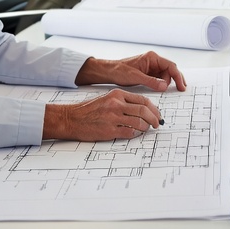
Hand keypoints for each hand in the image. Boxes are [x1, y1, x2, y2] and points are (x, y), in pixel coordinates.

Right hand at [43, 89, 161, 141]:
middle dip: (154, 118)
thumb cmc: (89, 110)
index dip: (153, 108)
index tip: (157, 114)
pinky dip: (136, 134)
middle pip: (144, 110)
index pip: (142, 100)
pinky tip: (135, 133)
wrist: (71, 118)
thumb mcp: (107, 98)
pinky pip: (129, 133)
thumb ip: (123, 102)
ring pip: (139, 122)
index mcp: (117, 94)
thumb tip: (142, 109)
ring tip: (146, 129)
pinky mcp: (109, 130)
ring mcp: (113, 117)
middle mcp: (116, 104)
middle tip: (157, 123)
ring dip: (146, 127)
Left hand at [76, 51, 187, 92]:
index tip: (181, 85)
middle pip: (170, 71)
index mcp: (152, 58)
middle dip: (175, 80)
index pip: (170, 66)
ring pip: (165, 76)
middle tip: (180, 89)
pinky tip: (162, 90)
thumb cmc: (119, 71)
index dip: (178, 76)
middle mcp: (153, 61)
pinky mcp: (148, 74)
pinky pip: (159, 79)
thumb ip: (151, 81)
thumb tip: (164, 86)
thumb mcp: (135, 77)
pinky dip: (162, 85)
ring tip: (165, 91)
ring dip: (167, 83)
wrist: (109, 72)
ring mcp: (151, 68)